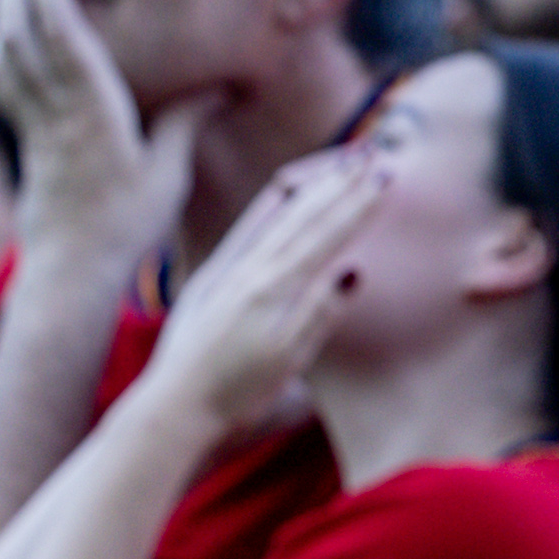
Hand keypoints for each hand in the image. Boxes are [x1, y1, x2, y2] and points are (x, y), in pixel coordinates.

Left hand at [0, 0, 203, 257]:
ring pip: (9, 49)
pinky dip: (4, 45)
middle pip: (25, 30)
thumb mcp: (168, 172)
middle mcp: (54, 108)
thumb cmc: (127, 224)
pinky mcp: (28, 136)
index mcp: (90, 109)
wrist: (72, 269)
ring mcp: (35, 121)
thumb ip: (186, 122)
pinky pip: (6, 78)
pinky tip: (11, 34)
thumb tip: (221, 81)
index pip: (62, 34)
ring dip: (9, 5)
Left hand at [137, 151, 386, 443]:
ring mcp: (228, 271)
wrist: (173, 406)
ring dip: (312, 185)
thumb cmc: (236, 393)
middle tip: (372, 152)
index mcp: (274, 289)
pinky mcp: (212, 279)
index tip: (385, 175)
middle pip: (304, 215)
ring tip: (337, 161)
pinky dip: (268, 206)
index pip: (327, 235)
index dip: (359, 203)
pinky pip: (246, 230)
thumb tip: (353, 268)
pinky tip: (280, 192)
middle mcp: (250, 270)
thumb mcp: (288, 358)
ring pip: (277, 215)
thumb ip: (320, 311)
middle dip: (342, 182)